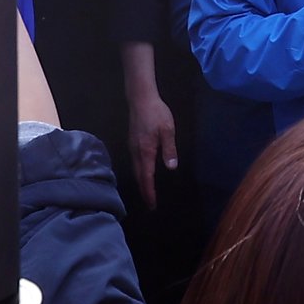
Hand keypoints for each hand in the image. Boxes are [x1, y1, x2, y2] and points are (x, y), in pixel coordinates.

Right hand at [127, 78, 177, 210]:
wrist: (140, 98)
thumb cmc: (156, 113)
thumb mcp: (167, 130)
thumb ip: (169, 149)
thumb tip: (171, 168)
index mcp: (145, 152)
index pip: (146, 177)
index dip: (149, 192)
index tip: (152, 204)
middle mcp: (136, 152)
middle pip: (139, 176)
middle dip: (144, 191)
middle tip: (150, 204)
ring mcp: (132, 147)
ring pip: (136, 170)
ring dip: (141, 182)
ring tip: (147, 192)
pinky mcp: (132, 142)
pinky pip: (135, 162)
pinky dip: (139, 172)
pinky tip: (144, 172)